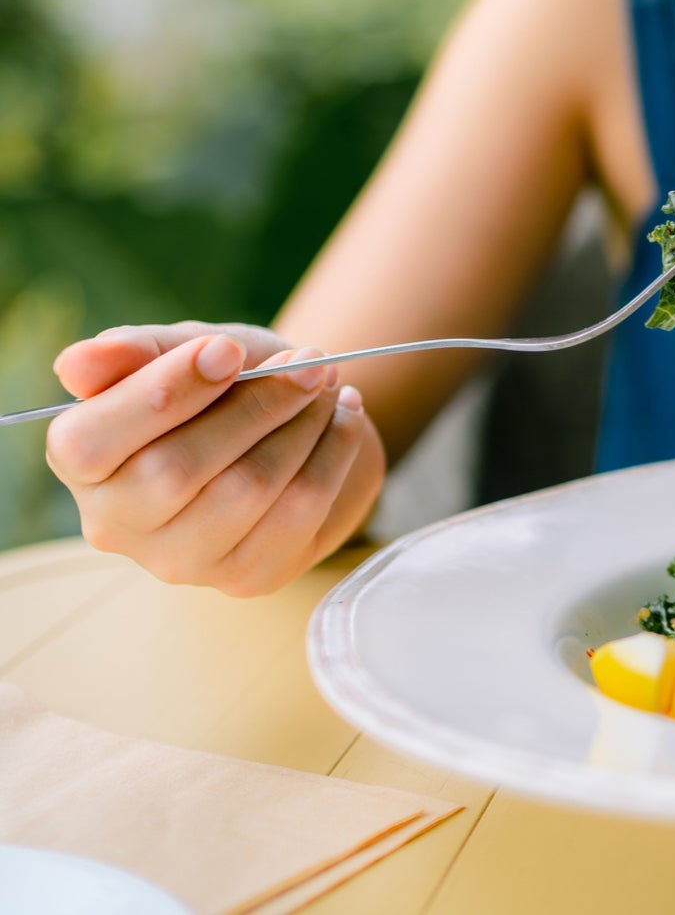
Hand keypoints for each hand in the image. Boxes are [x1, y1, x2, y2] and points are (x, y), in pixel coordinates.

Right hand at [44, 323, 386, 595]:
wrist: (289, 426)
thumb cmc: (222, 385)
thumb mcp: (182, 349)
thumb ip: (136, 351)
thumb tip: (79, 363)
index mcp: (81, 464)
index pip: (92, 441)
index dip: (164, 391)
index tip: (228, 349)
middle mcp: (116, 525)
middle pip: (176, 470)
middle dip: (257, 403)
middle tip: (308, 361)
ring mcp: (182, 563)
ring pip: (247, 489)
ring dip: (302, 423)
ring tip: (324, 383)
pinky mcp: (248, 577)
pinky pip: (301, 510)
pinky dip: (334, 451)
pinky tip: (343, 416)